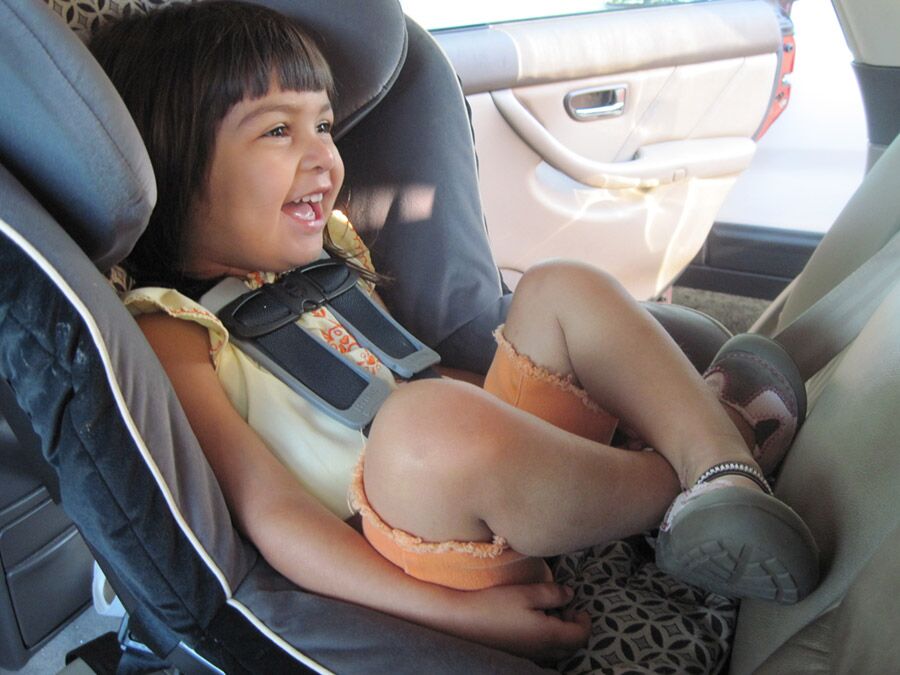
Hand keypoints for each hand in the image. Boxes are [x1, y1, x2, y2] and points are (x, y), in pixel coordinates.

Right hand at [446, 582, 589, 661]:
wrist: (464, 620)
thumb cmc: (496, 604)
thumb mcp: (527, 592)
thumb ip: (553, 593)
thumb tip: (570, 595)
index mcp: (549, 636)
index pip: (580, 636)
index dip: (585, 621)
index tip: (578, 606)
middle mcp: (542, 651)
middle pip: (571, 647)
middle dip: (574, 629)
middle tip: (565, 609)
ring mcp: (529, 655)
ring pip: (557, 651)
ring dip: (560, 634)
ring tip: (549, 613)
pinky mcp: (517, 654)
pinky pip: (542, 652)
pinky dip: (547, 639)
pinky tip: (533, 622)